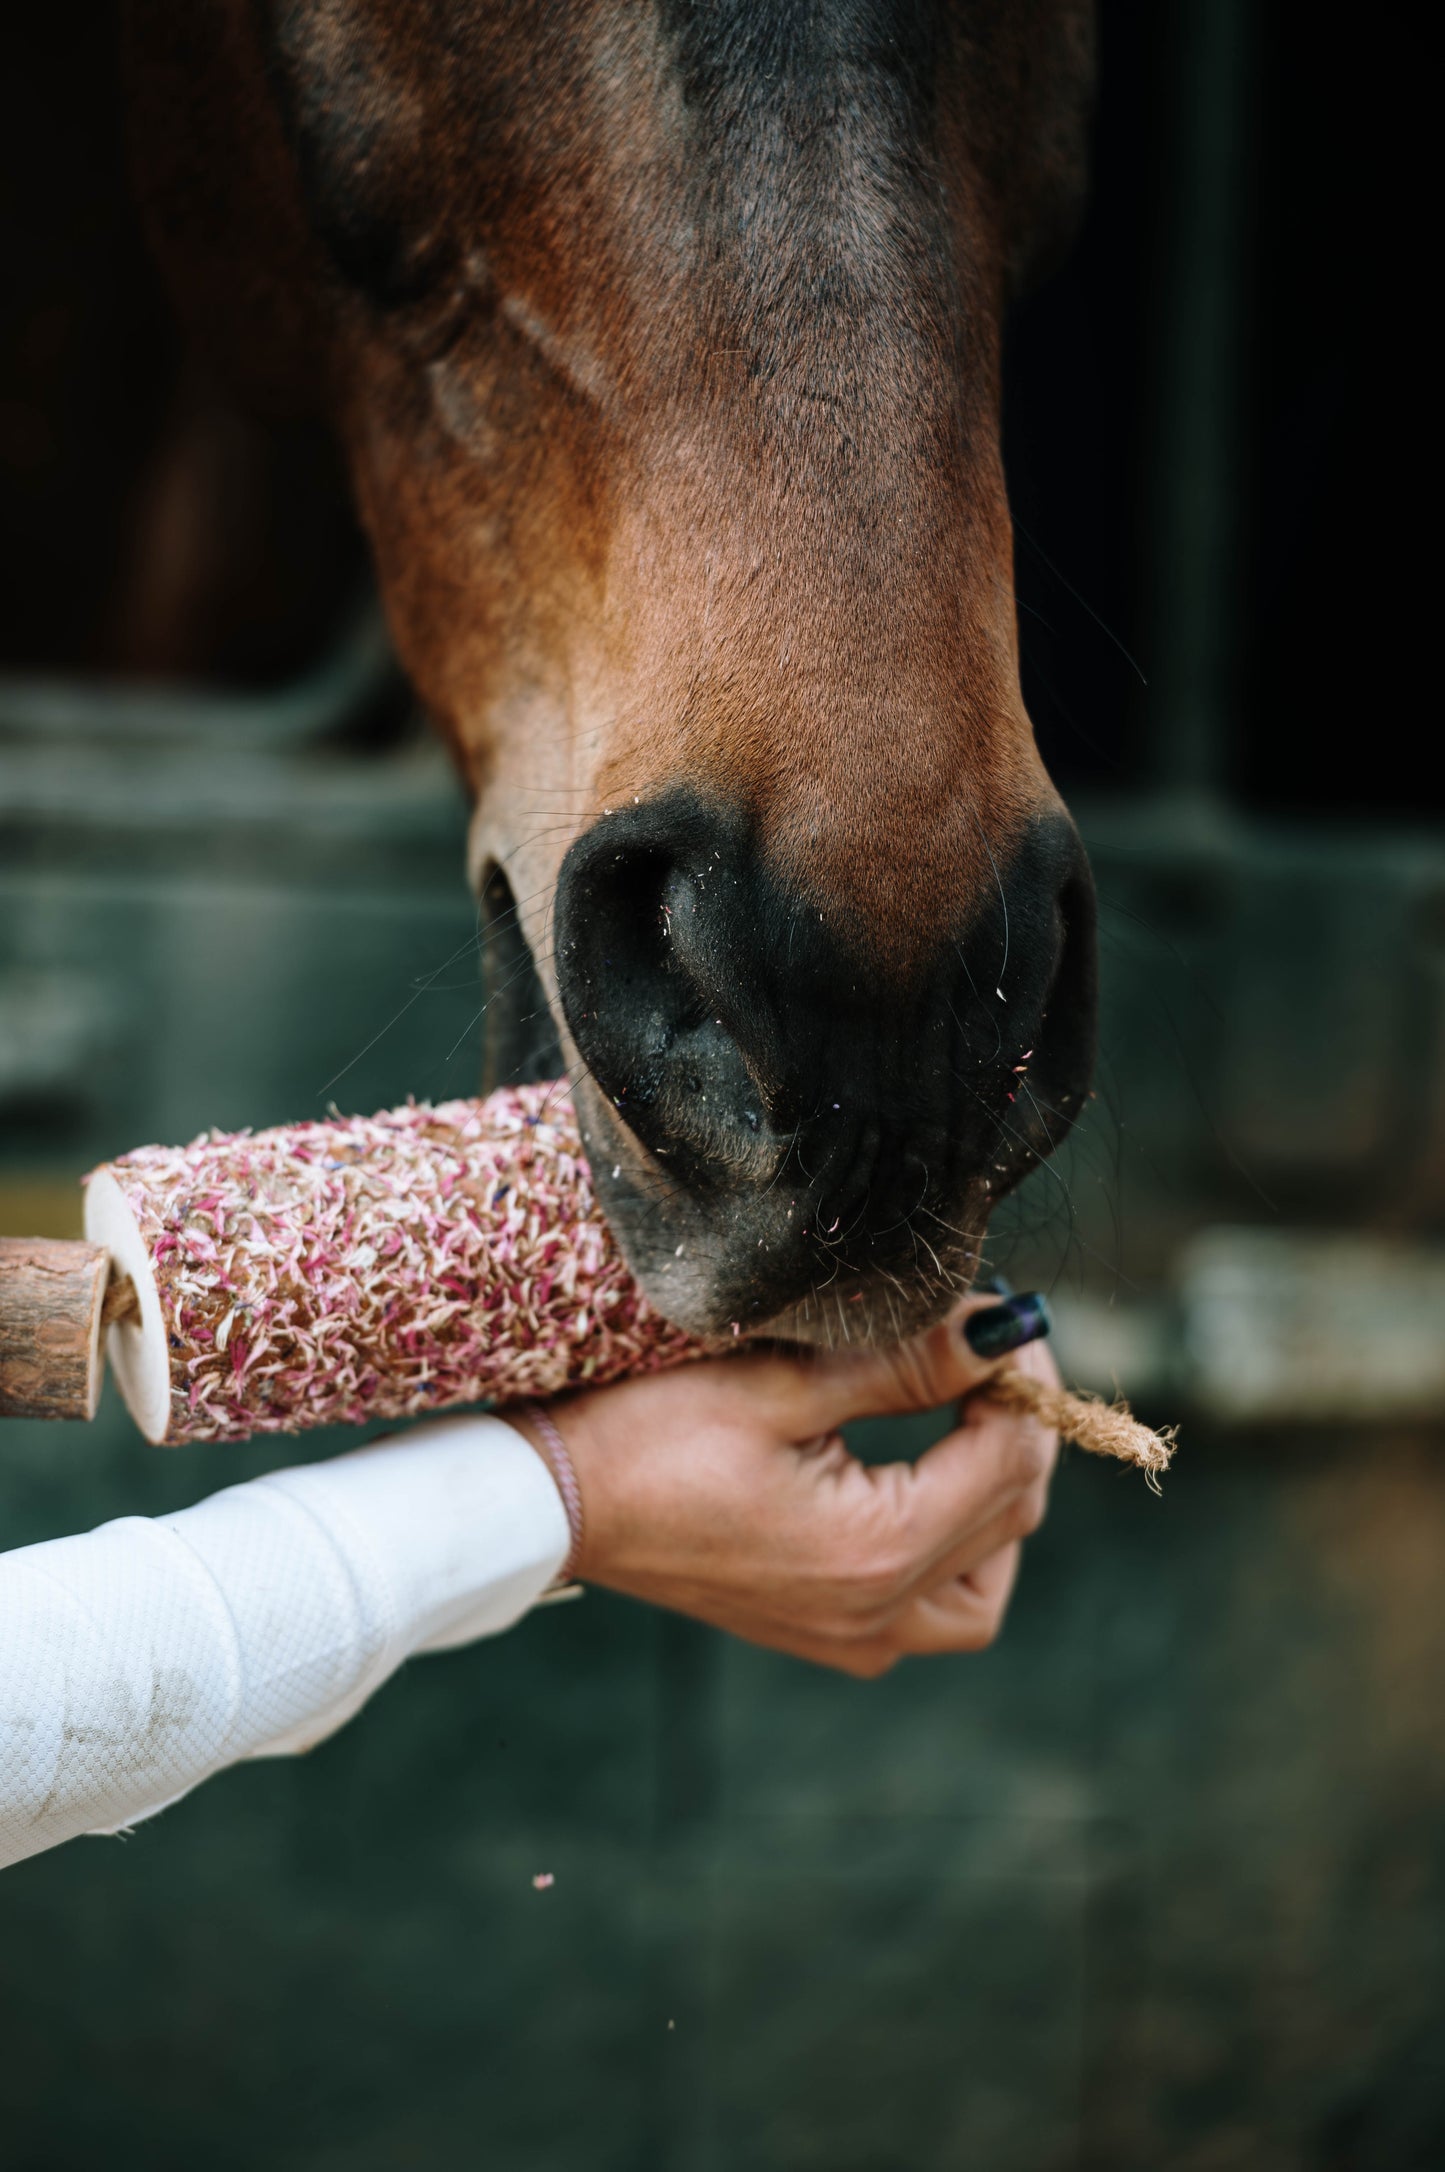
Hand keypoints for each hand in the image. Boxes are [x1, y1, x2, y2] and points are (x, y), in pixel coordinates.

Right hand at [512, 1293, 1059, 1675]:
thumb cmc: (648, 1432)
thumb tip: (1000, 1328)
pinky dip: (952, 1548)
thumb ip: (904, 1360)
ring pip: (984, 1582)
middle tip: (980, 1345)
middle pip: (1012, 1516)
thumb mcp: (781, 1379)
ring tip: (963, 1419)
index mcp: (876, 1550)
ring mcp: (850, 1637)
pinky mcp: (824, 1635)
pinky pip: (931, 1609)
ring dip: (996, 1499)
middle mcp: (877, 1614)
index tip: (996, 1310)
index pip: (1010, 1457)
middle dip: (1014, 1423)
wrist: (553, 1503)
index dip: (1020, 1375)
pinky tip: (921, 1484)